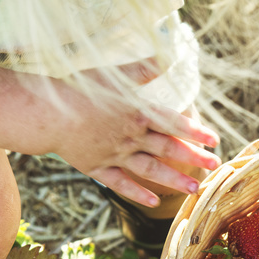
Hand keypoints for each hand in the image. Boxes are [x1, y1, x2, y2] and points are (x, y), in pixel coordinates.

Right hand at [50, 61, 220, 206]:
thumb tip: (167, 57)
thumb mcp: (111, 74)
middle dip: (193, 158)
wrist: (44, 113)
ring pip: (150, 170)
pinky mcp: (97, 168)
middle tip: (214, 165)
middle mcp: (130, 137)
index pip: (173, 123)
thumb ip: (141, 69)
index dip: (195, 132)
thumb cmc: (76, 88)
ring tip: (193, 189)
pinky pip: (122, 184)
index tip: (214, 139)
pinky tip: (155, 201)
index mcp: (136, 113)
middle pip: (167, 148)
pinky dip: (138, 193)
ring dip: (174, 180)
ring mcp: (114, 155)